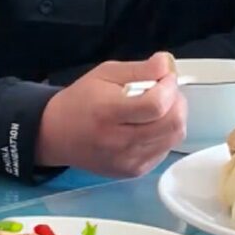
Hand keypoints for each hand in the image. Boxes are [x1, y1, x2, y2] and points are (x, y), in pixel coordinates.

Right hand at [36, 52, 186, 176]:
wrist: (56, 135)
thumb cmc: (81, 101)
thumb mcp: (106, 73)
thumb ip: (140, 69)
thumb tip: (167, 64)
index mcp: (108, 113)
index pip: (156, 105)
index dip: (169, 88)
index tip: (166, 77)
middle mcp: (118, 142)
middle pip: (172, 124)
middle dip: (177, 101)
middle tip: (165, 91)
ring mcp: (127, 160)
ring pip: (173, 137)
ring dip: (174, 117)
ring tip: (158, 107)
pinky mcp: (133, 171)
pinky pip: (165, 150)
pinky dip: (165, 133)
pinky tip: (149, 124)